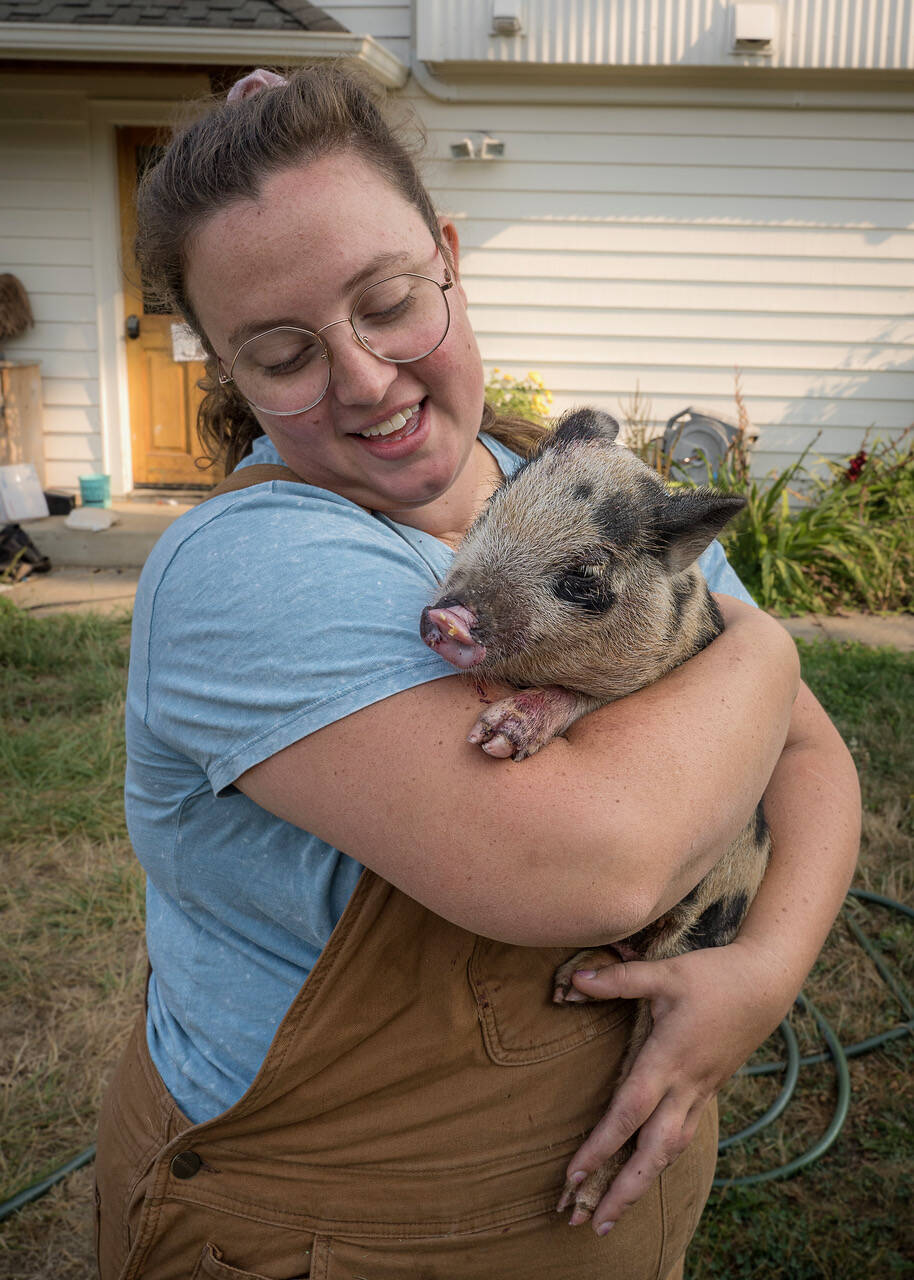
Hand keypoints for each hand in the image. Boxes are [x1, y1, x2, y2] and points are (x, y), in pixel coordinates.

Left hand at [563, 937, 795, 1233]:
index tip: (574, 1177)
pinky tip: (644, 1173)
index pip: (630, 1111)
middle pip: (653, 1151)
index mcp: (669, 1058)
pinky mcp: (707, 1090)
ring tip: (614, 1213)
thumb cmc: (712, 976)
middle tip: (592, 1225)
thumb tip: (575, 980)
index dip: (600, 1146)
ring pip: (670, 1150)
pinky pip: (682, 1136)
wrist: (764, 984)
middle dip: (623, 1190)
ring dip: (642, 1183)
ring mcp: (700, 1091)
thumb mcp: (664, 972)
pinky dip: (661, 1160)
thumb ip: (619, 980)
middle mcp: (685, 1085)